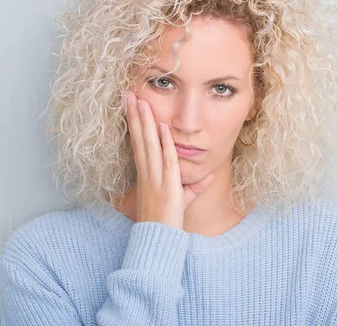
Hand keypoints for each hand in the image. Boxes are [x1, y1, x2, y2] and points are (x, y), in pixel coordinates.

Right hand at [125, 93, 212, 229]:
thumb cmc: (166, 223)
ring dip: (145, 123)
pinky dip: (164, 144)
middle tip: (129, 94)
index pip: (139, 144)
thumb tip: (207, 177)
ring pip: (148, 145)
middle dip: (135, 116)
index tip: (132, 106)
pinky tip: (161, 127)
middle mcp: (148, 174)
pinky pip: (166, 161)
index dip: (135, 125)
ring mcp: (155, 179)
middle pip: (139, 139)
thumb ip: (192, 188)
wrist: (157, 242)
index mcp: (147, 175)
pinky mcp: (167, 187)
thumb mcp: (181, 202)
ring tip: (140, 102)